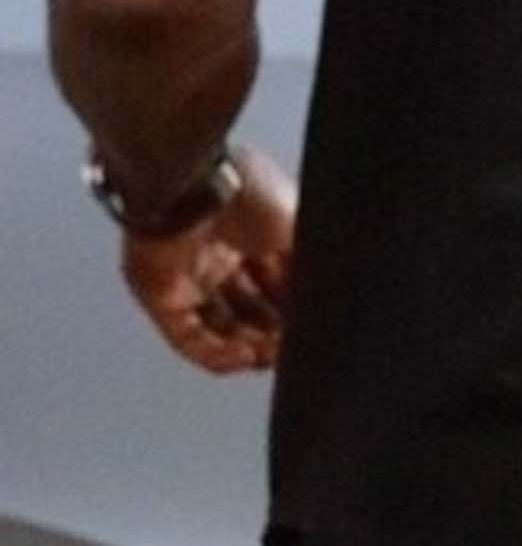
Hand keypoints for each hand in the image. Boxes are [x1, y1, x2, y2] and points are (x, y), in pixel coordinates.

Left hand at [120, 144, 296, 375]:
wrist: (193, 187)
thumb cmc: (244, 191)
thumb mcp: (299, 225)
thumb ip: (311, 263)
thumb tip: (336, 297)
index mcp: (246, 233)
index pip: (274, 284)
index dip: (293, 310)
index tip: (312, 330)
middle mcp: (214, 256)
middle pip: (247, 310)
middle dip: (272, 334)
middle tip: (293, 349)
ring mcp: (184, 278)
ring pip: (218, 329)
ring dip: (248, 349)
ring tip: (271, 357)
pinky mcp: (160, 297)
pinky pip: (187, 338)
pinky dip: (217, 355)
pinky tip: (246, 358)